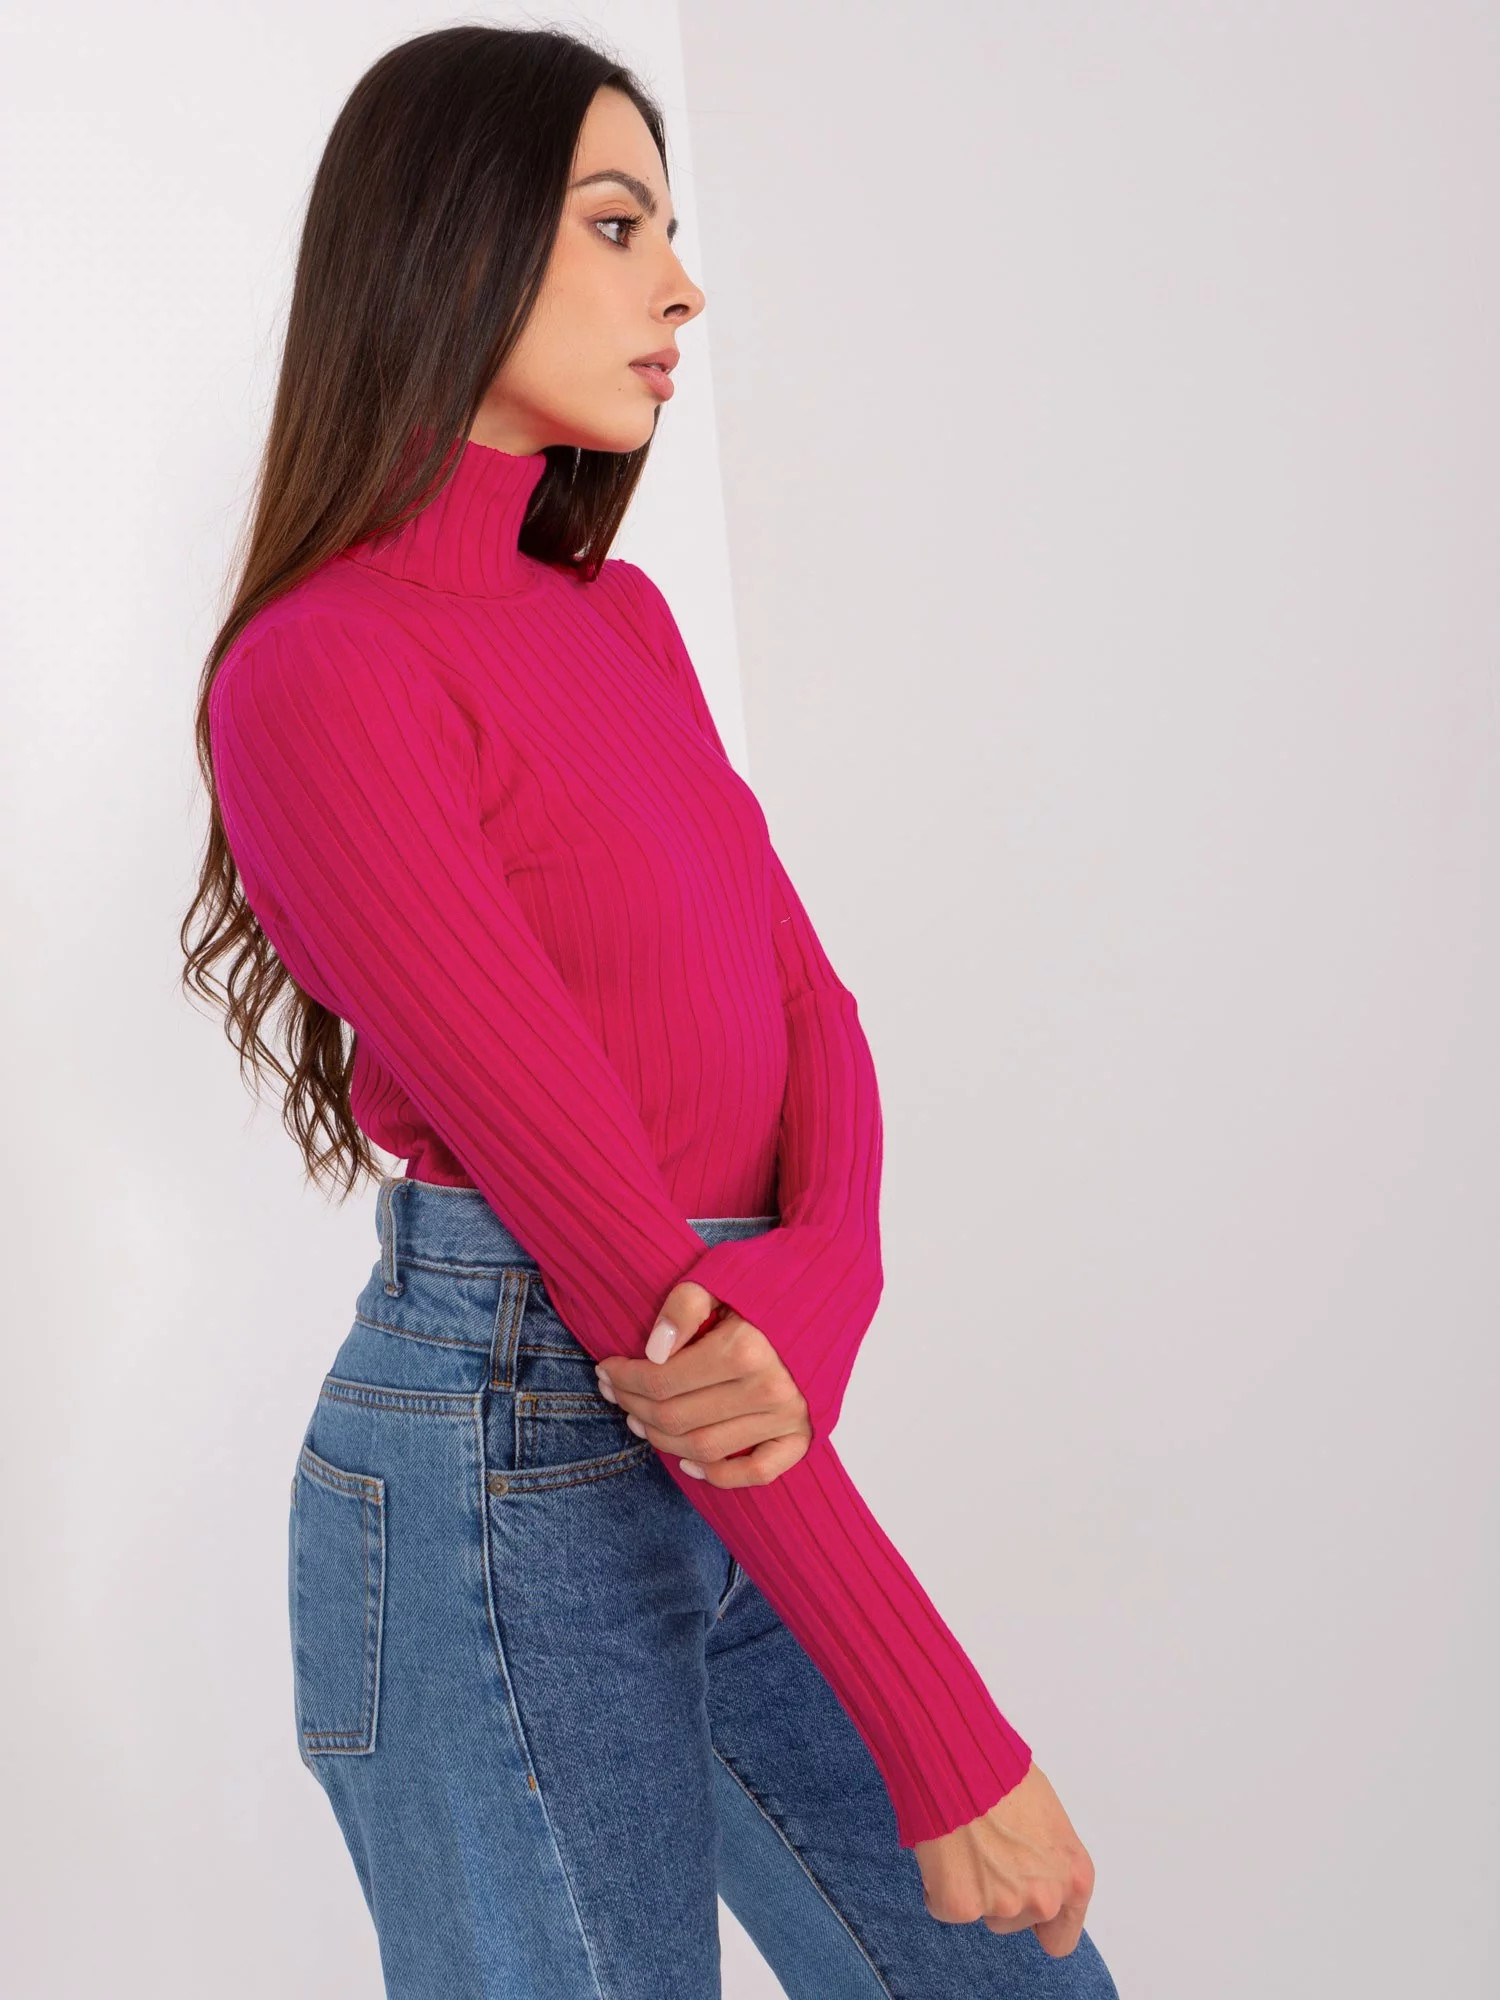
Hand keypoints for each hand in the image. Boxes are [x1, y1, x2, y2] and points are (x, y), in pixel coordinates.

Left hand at [593, 1281, 811, 1486]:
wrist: (832, 1285)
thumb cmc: (770, 1278)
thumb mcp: (721, 1274)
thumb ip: (683, 1306)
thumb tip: (653, 1352)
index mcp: (745, 1349)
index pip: (662, 1380)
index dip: (625, 1378)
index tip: (606, 1368)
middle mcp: (768, 1390)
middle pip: (676, 1418)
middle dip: (634, 1406)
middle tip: (613, 1392)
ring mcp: (788, 1417)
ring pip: (705, 1449)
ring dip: (662, 1441)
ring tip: (638, 1420)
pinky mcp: (804, 1434)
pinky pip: (758, 1473)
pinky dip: (721, 1477)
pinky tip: (690, 1465)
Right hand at [914, 1762, 1095, 1954]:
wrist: (958, 1759)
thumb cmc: (1004, 1773)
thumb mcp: (1048, 1815)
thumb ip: (1050, 1857)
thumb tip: (1035, 1868)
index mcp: (1074, 1878)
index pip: (1061, 1937)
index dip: (1040, 1923)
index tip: (1023, 1903)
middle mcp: (1044, 1900)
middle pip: (1017, 1921)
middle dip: (1002, 1894)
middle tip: (986, 1850)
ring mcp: (1002, 1907)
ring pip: (982, 1914)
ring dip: (972, 1889)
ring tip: (964, 1842)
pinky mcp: (959, 1906)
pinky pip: (942, 1905)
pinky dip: (938, 1884)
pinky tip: (942, 1848)